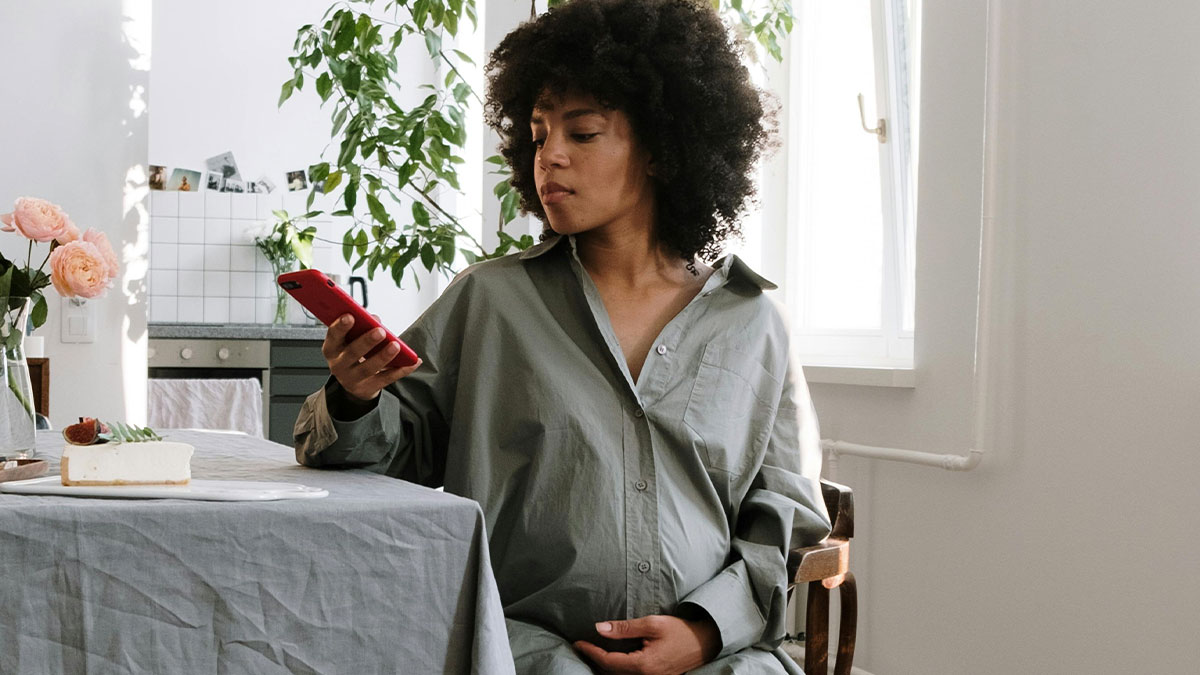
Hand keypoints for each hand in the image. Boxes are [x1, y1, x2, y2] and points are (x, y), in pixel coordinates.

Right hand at [322, 314, 421, 400]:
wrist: (353, 382)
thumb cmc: (352, 353)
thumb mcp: (350, 340)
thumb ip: (361, 327)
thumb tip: (375, 319)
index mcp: (332, 348)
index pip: (333, 336)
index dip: (340, 326)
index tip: (350, 316)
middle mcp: (339, 365)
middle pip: (352, 353)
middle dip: (366, 341)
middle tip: (380, 331)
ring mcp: (352, 379)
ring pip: (368, 368)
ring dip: (383, 356)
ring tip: (396, 345)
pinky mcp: (368, 388)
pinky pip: (386, 379)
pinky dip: (401, 370)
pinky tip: (413, 362)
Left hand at [573, 614, 720, 674]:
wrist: (706, 642)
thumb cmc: (681, 631)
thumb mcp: (652, 624)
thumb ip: (625, 628)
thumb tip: (600, 628)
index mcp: (644, 665)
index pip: (608, 662)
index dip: (591, 652)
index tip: (578, 643)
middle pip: (611, 673)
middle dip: (594, 661)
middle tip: (581, 648)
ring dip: (605, 667)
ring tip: (592, 653)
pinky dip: (617, 669)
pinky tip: (612, 660)